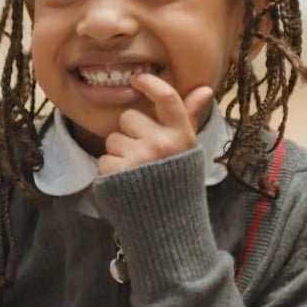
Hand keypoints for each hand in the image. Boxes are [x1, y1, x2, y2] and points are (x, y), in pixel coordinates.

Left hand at [96, 74, 215, 177]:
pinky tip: (124, 183)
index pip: (167, 98)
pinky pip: (103, 159)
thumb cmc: (177, 181)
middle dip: (131, 134)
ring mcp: (138, 158)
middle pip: (129, 118)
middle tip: (143, 156)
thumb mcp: (187, 150)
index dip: (150, 84)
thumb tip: (203, 88)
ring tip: (134, 173)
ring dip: (119, 154)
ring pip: (113, 139)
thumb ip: (189, 117)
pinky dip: (110, 172)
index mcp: (181, 136)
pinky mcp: (117, 173)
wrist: (168, 225)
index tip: (137, 80)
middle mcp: (162, 144)